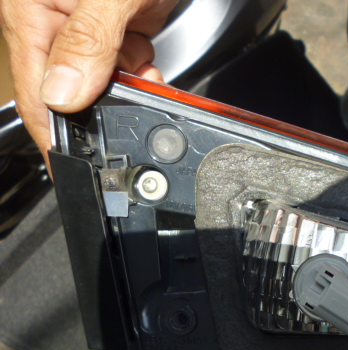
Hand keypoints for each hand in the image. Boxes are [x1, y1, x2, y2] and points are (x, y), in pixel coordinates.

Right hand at [0, 0, 176, 169]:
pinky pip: (121, 67)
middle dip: (106, 105)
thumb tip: (61, 94)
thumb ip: (88, 41)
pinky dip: (139, 72)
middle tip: (134, 102)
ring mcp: (86, 28)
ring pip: (101, 84)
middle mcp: (53, 22)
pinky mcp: (114, 28)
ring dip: (128, 88)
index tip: (73, 168)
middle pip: (71, 92)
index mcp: (32, 11)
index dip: (55, 134)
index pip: (36, 90)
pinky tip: (148, 61)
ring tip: (145, 71)